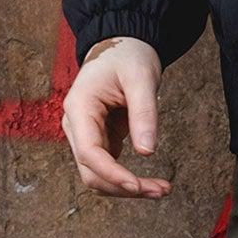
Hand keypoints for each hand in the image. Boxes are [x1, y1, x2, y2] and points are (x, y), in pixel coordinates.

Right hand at [63, 36, 170, 197]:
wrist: (121, 47)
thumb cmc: (127, 57)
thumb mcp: (141, 78)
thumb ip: (143, 114)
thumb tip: (147, 152)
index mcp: (79, 107)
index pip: (88, 152)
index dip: (112, 173)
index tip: (137, 185)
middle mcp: (76, 125)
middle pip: (91, 171)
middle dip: (123, 187)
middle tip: (161, 190)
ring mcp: (85, 135)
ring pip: (98, 176)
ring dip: (126, 188)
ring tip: (161, 189)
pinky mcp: (99, 140)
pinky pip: (108, 168)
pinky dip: (127, 179)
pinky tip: (151, 182)